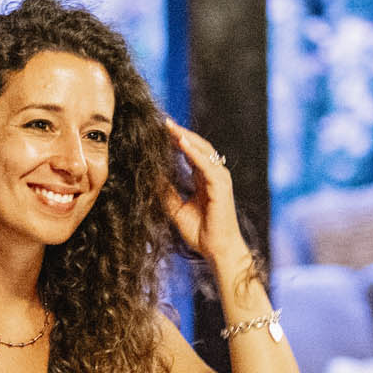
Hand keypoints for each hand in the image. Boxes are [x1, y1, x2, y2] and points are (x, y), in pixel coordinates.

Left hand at [160, 118, 247, 270]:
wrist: (217, 251)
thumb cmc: (201, 233)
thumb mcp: (177, 209)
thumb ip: (167, 192)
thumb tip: (151, 178)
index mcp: (205, 179)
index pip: (190, 152)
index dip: (176, 140)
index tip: (159, 130)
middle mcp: (214, 175)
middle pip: (197, 146)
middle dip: (180, 133)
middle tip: (162, 121)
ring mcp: (220, 179)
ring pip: (203, 150)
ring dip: (185, 137)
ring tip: (169, 127)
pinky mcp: (221, 186)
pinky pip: (206, 165)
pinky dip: (193, 153)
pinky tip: (180, 142)